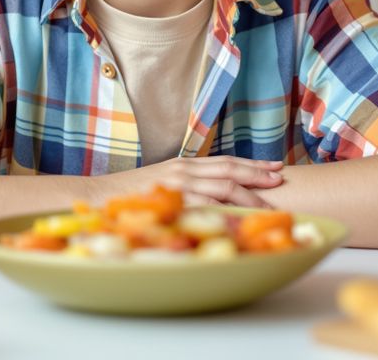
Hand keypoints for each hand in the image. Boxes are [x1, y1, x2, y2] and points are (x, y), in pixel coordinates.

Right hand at [103, 157, 285, 207]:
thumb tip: (210, 198)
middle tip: (280, 180)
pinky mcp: (171, 197)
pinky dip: (224, 209)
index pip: (225, 161)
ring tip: (269, 207)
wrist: (98, 196)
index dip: (252, 165)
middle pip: (230, 169)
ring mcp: (178, 182)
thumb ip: (186, 187)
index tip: (274, 168)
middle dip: (257, 175)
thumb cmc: (129, 195)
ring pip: (223, 186)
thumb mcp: (162, 184)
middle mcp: (184, 169)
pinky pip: (204, 203)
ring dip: (249, 196)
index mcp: (184, 164)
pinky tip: (240, 217)